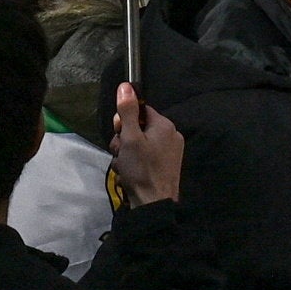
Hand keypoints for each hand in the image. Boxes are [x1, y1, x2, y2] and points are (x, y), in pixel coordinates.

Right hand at [109, 84, 184, 207]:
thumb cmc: (141, 169)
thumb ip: (127, 111)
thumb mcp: (130, 138)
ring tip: (124, 166)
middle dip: (124, 139)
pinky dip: (135, 162)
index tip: (119, 133)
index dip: (125, 121)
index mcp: (165, 125)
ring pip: (140, 143)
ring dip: (127, 153)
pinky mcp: (166, 166)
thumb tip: (126, 85)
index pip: (140, 111)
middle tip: (121, 153)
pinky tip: (130, 173)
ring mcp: (170, 152)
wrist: (153, 205)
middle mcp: (171, 135)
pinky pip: (146, 156)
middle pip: (138, 127)